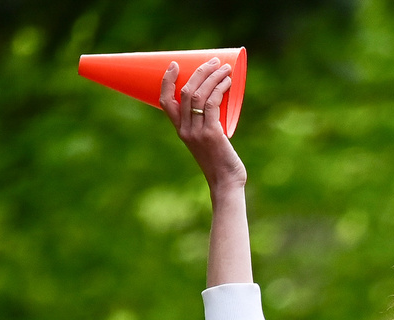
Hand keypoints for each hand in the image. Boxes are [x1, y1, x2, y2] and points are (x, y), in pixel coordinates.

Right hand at [160, 57, 244, 190]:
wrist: (226, 184)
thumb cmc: (220, 162)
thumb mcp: (207, 142)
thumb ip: (208, 125)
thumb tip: (220, 104)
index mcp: (180, 130)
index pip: (165, 101)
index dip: (167, 81)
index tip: (174, 64)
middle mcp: (185, 130)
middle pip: (186, 92)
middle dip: (199, 72)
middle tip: (214, 61)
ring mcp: (197, 132)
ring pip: (199, 95)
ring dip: (213, 77)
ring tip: (225, 68)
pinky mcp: (212, 134)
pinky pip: (213, 104)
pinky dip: (220, 89)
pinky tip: (228, 82)